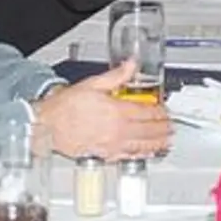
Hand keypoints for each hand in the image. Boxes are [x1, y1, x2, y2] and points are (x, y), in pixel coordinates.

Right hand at [37, 61, 171, 159]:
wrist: (48, 126)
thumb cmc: (65, 107)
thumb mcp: (93, 84)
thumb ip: (117, 76)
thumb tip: (132, 64)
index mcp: (116, 110)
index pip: (146, 111)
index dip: (160, 110)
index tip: (165, 109)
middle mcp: (117, 129)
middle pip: (148, 129)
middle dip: (163, 127)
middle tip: (171, 125)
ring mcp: (112, 144)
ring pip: (141, 144)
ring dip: (157, 142)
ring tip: (166, 140)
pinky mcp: (105, 154)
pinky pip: (129, 155)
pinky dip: (142, 154)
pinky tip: (147, 153)